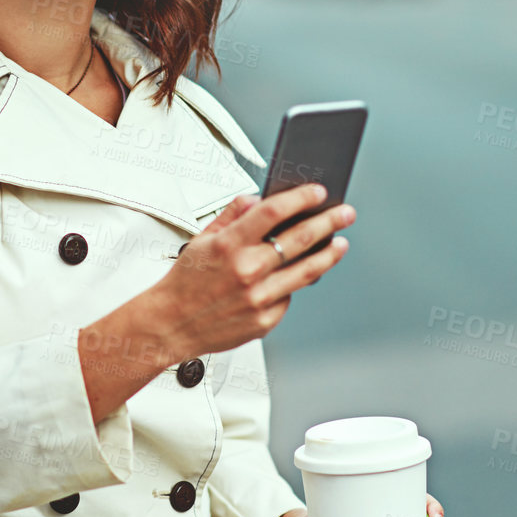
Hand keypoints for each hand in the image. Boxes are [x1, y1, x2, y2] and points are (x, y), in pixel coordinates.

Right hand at [150, 185, 355, 359]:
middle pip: (300, 239)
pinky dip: (292, 284)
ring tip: (340, 244)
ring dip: (329, 254)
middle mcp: (247, 271)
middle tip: (345, 213)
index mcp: (229, 245)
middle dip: (329, 222)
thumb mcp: (202, 240)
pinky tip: (293, 278)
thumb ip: (232, 215)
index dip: (300, 199)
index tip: (318, 192)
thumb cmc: (185, 283)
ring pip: (307, 271)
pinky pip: (288, 296)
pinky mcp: (265, 320)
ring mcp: (258, 297)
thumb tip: (258, 200)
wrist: (171, 324)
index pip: (273, 212)